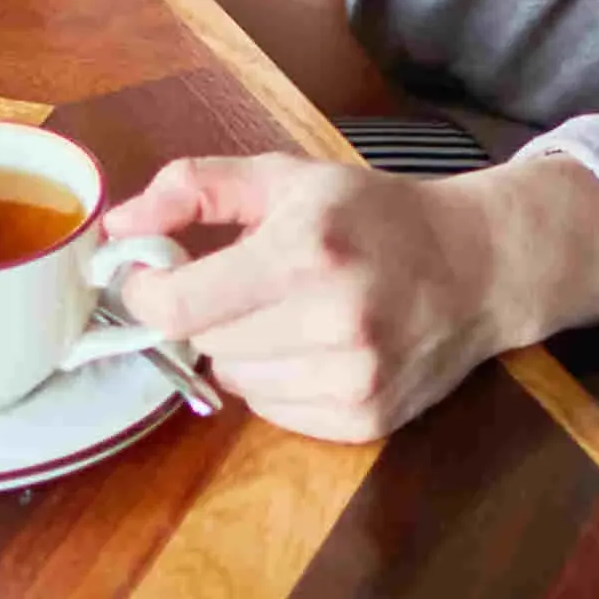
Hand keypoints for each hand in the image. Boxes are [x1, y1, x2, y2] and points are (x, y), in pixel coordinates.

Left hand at [95, 153, 598, 441]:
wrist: (482, 265)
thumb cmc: (376, 215)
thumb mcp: (289, 178)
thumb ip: (195, 188)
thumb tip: (116, 229)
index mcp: (306, 249)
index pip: (179, 305)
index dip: (148, 293)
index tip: (151, 276)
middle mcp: (332, 320)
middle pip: (206, 342)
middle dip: (212, 312)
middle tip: (251, 284)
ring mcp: (353, 378)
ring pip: (237, 382)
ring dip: (248, 351)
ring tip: (297, 315)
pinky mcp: (366, 420)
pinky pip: (276, 414)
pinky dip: (283, 384)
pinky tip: (322, 349)